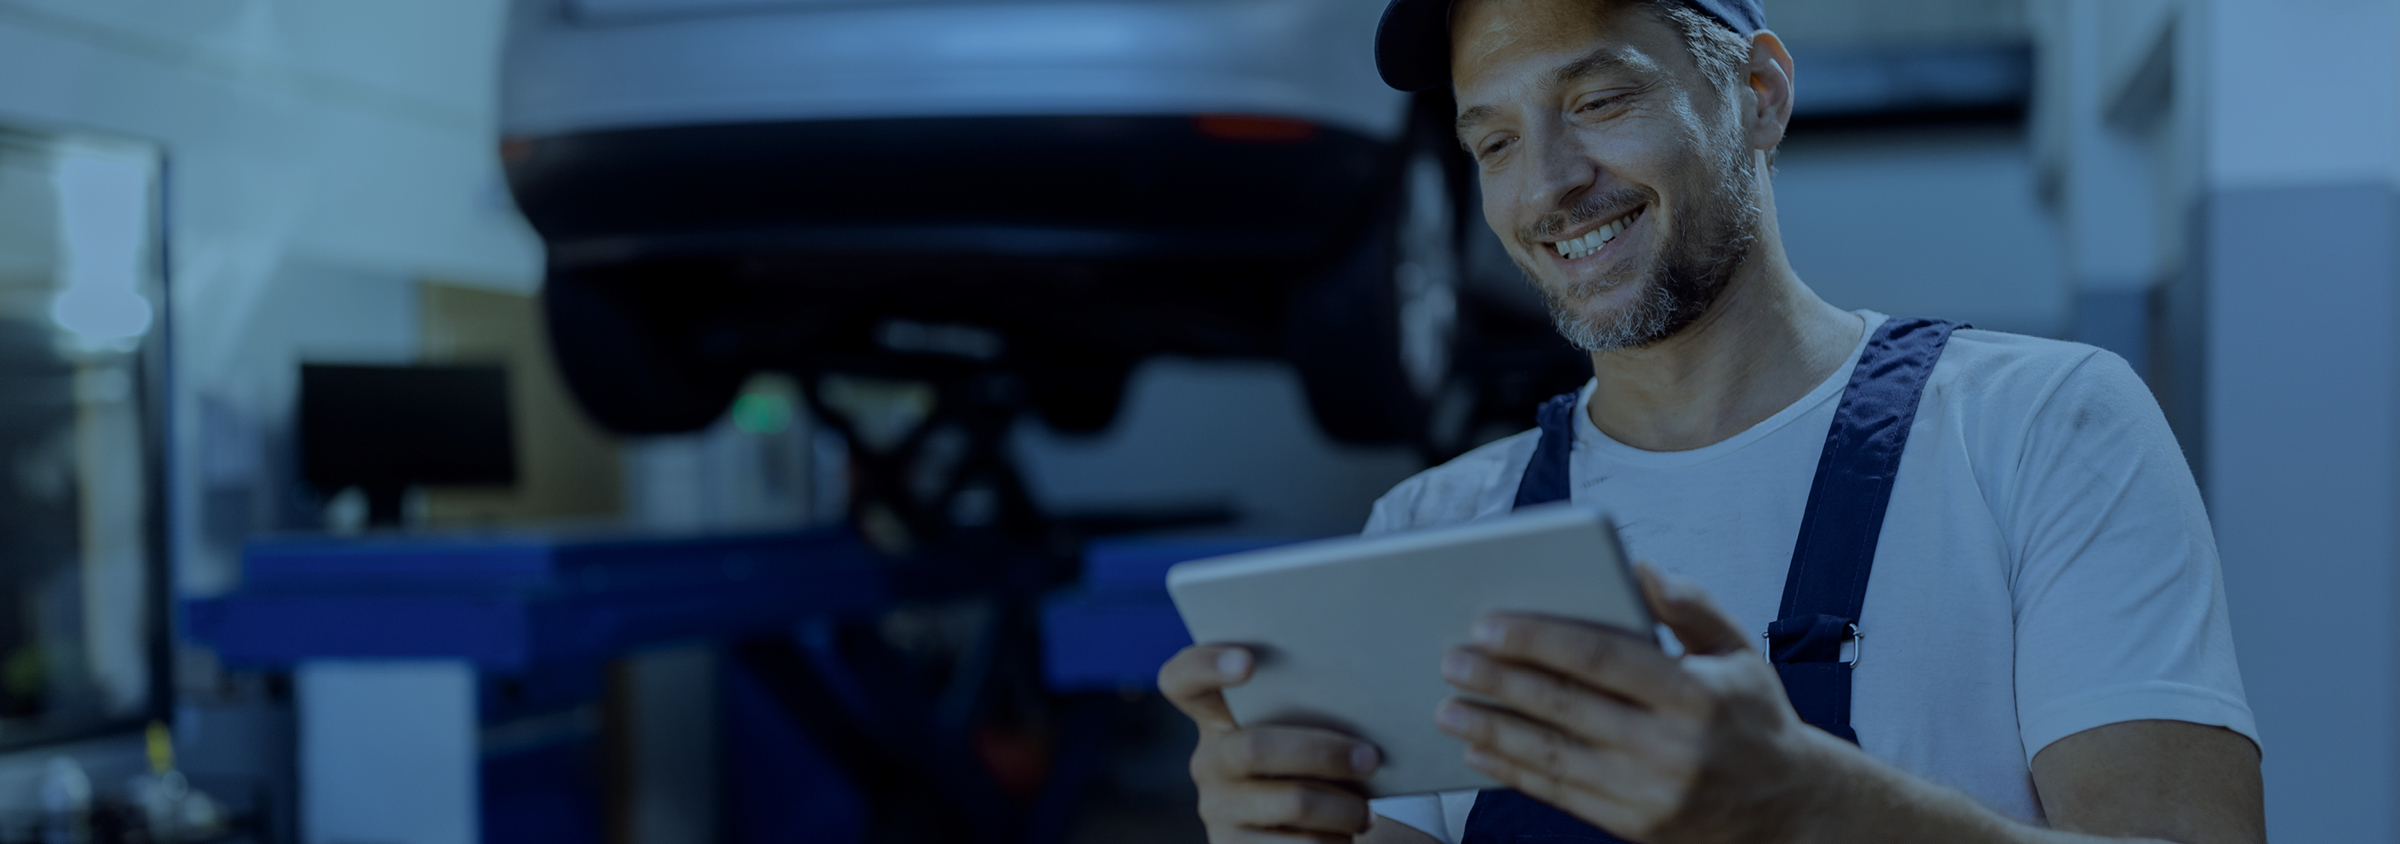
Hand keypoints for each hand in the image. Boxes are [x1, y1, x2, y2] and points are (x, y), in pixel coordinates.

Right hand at [1160, 644, 1384, 842]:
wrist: (1302, 835)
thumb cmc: (1313, 770)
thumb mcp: (1301, 735)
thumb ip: (1309, 711)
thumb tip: (1363, 705)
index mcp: (1217, 718)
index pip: (1182, 681)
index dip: (1205, 666)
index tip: (1247, 662)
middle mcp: (1208, 762)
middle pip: (1256, 747)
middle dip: (1323, 752)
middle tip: (1371, 758)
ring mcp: (1217, 810)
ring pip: (1292, 801)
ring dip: (1344, 807)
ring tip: (1367, 811)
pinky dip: (1335, 839)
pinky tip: (1345, 834)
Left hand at [1432, 563, 1853, 843]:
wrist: (1788, 807)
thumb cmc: (1751, 715)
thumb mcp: (1737, 650)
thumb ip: (1688, 605)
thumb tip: (1637, 566)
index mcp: (1696, 695)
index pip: (1603, 658)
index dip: (1540, 640)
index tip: (1489, 624)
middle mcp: (1674, 749)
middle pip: (1567, 708)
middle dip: (1502, 682)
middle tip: (1452, 660)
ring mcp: (1652, 794)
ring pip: (1554, 758)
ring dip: (1493, 732)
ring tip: (1449, 708)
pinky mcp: (1636, 826)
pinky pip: (1562, 795)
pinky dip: (1515, 772)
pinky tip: (1481, 751)